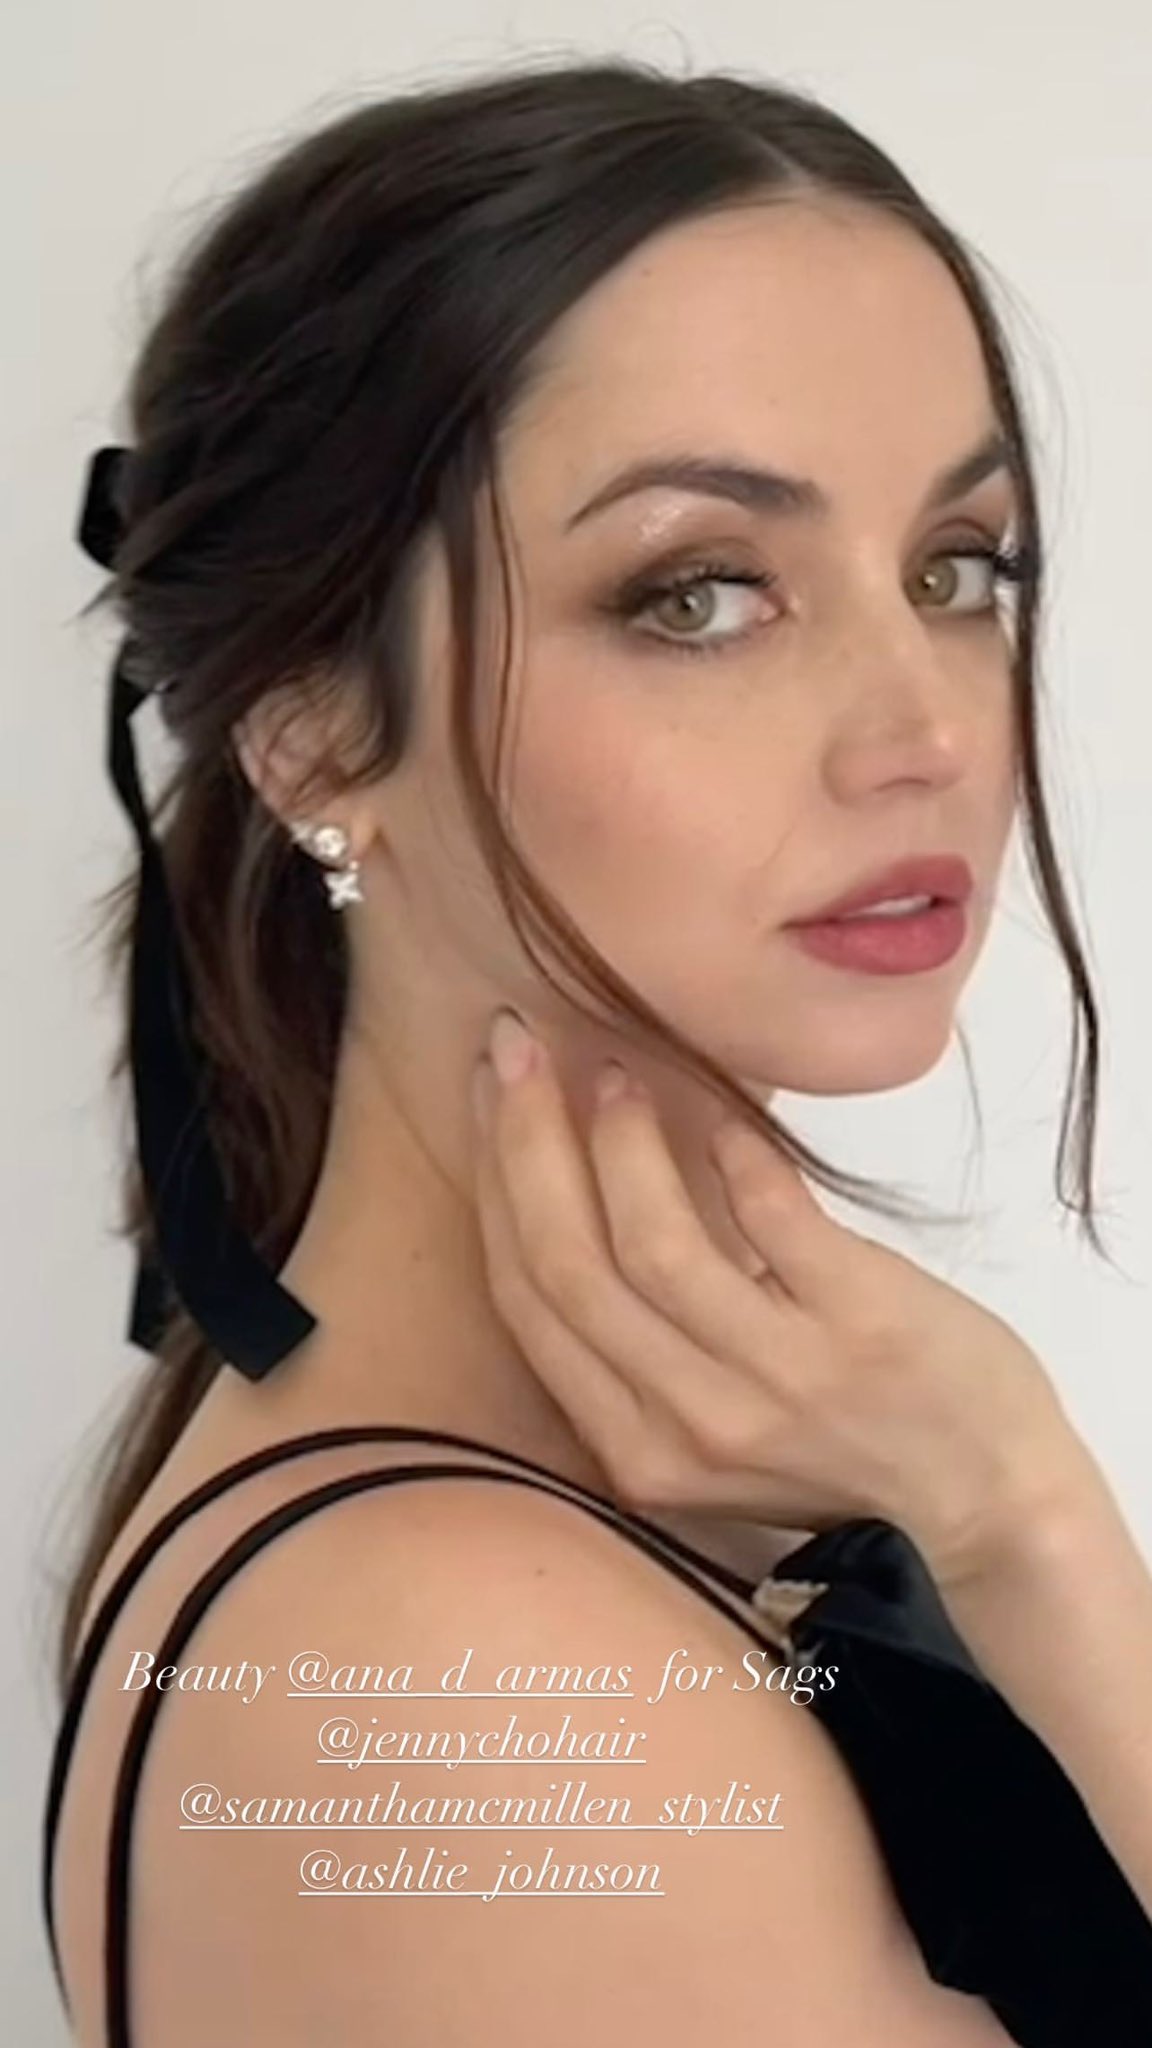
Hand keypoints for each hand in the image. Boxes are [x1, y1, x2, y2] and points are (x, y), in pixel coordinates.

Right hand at [469, 1016, 1094, 1590]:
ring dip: (619, 1142)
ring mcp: (778, 1378)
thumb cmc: (844, 1448)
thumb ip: (637, 1353)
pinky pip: (770, 1216)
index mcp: (637, 1451)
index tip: (490, 1097)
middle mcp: (691, 1424)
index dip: (495, 1186)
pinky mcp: (859, 1325)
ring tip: (616, 1073)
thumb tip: (572, 1195)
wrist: (988, 1496)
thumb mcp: (709, 1433)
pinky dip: (733, 1151)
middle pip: (567, 1267)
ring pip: (652, 1246)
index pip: (528, 1302)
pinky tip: (721, 1114)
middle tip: (516, 1049)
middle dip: (525, 1142)